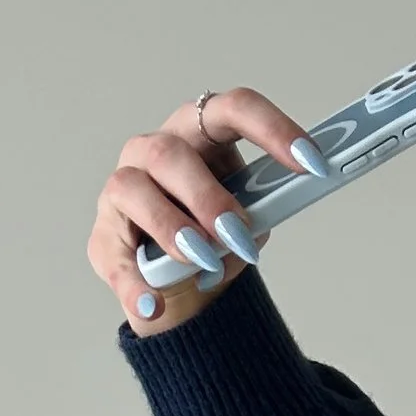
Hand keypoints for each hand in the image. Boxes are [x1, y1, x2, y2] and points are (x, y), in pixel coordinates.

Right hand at [87, 85, 322, 332]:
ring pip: (133, 189)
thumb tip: (291, 196)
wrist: (181, 286)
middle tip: (239, 236)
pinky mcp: (103, 238)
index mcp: (199, 132)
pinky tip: (154, 306)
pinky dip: (134, 286)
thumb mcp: (249, 218)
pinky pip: (115, 259)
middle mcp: (154, 149)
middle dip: (209, 197)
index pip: (233, 109)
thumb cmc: (215, 235)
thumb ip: (265, 206)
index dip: (272, 129)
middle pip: (171, 153)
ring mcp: (121, 189)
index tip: (311, 162)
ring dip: (172, 228)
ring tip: (203, 263)